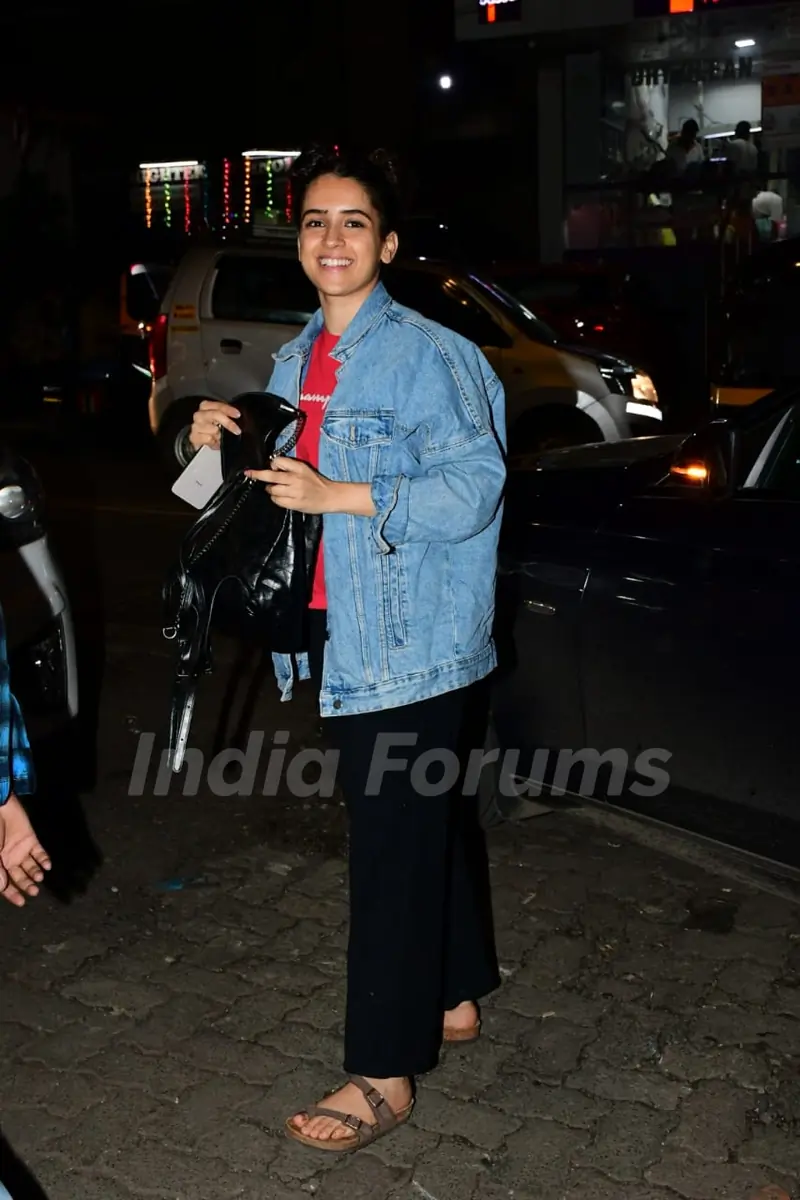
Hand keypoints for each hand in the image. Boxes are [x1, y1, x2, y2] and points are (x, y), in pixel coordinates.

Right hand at [0, 793, 50, 907]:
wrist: (0, 808)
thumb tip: (2, 887)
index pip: (5, 884)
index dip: (12, 894)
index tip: (22, 902)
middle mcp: (9, 860)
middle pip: (20, 877)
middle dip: (27, 885)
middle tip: (35, 891)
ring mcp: (21, 850)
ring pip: (31, 867)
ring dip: (35, 873)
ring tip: (39, 877)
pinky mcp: (31, 840)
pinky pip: (39, 853)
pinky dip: (44, 860)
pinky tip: (47, 865)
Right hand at [188, 400, 241, 451]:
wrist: (199, 439)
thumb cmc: (211, 427)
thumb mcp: (219, 419)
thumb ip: (226, 415)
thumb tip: (238, 418)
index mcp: (206, 406)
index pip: (218, 405)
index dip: (229, 409)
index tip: (237, 415)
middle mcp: (199, 414)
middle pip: (215, 415)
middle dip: (228, 423)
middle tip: (237, 430)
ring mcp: (195, 425)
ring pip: (213, 429)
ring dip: (219, 435)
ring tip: (219, 437)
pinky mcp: (194, 437)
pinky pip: (209, 439)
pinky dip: (214, 442)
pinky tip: (214, 442)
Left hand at [245, 457, 337, 514]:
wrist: (330, 496)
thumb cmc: (316, 482)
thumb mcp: (304, 469)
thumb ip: (289, 466)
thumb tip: (272, 467)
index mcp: (299, 468)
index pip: (278, 462)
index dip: (272, 465)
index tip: (270, 467)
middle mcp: (296, 479)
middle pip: (271, 476)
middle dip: (257, 475)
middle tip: (249, 473)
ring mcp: (294, 492)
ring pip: (272, 490)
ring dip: (270, 489)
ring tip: (277, 489)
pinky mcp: (294, 504)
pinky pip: (277, 501)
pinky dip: (276, 499)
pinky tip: (281, 497)